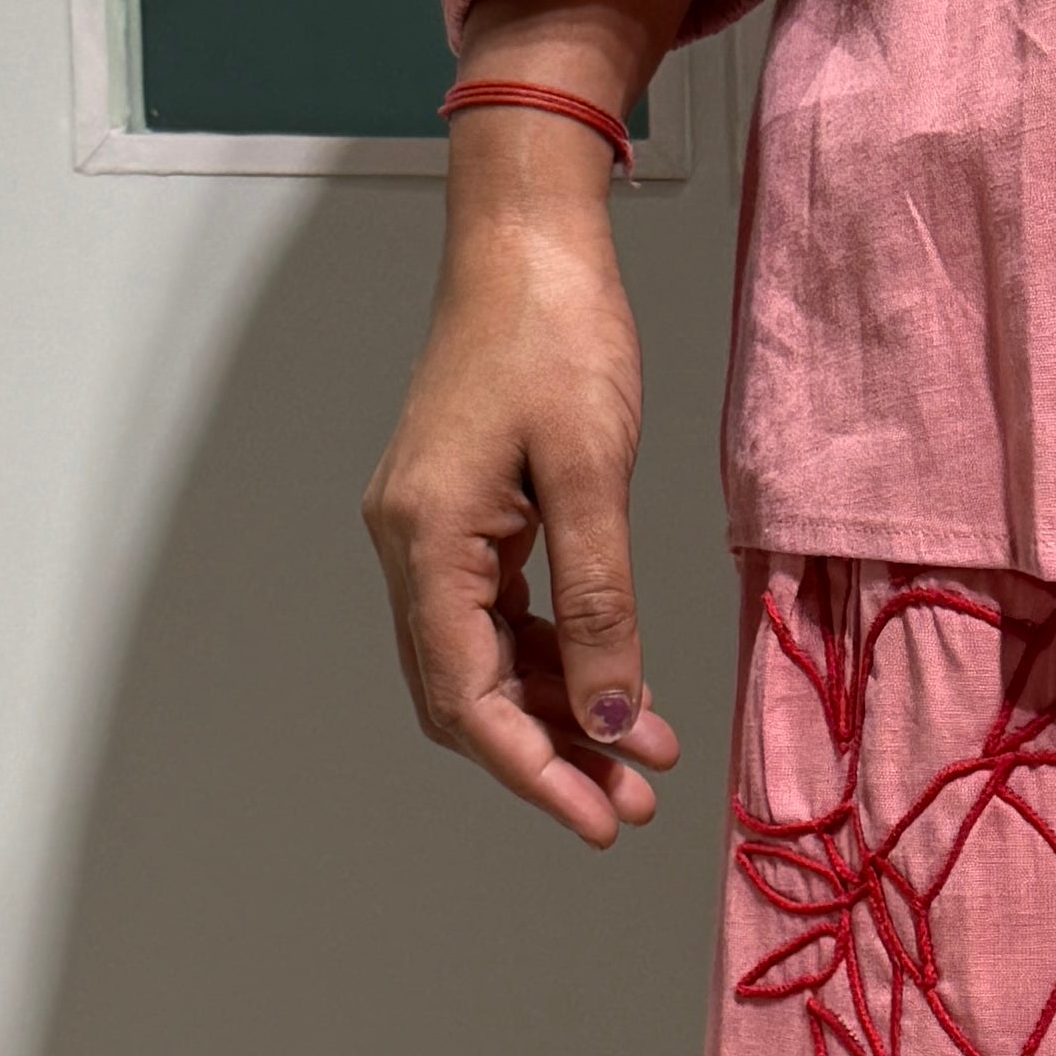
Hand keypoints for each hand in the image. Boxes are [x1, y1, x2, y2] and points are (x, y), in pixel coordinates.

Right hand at [360, 0, 753, 849]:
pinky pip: (503, 614)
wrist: (528, 232)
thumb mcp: (595, 473)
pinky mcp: (464, 511)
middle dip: (550, 757)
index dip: (532, 773)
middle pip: (466, 694)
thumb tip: (618, 722)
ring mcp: (431, 529)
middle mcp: (410, 544)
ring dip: (563, 714)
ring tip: (645, 759)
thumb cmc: (558, 331)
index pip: (465, 698)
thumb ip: (605, 605)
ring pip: (488, 661)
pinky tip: (620, 686)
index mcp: (426, 540)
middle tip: (635, 806)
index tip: (602, 823)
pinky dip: (559, 658)